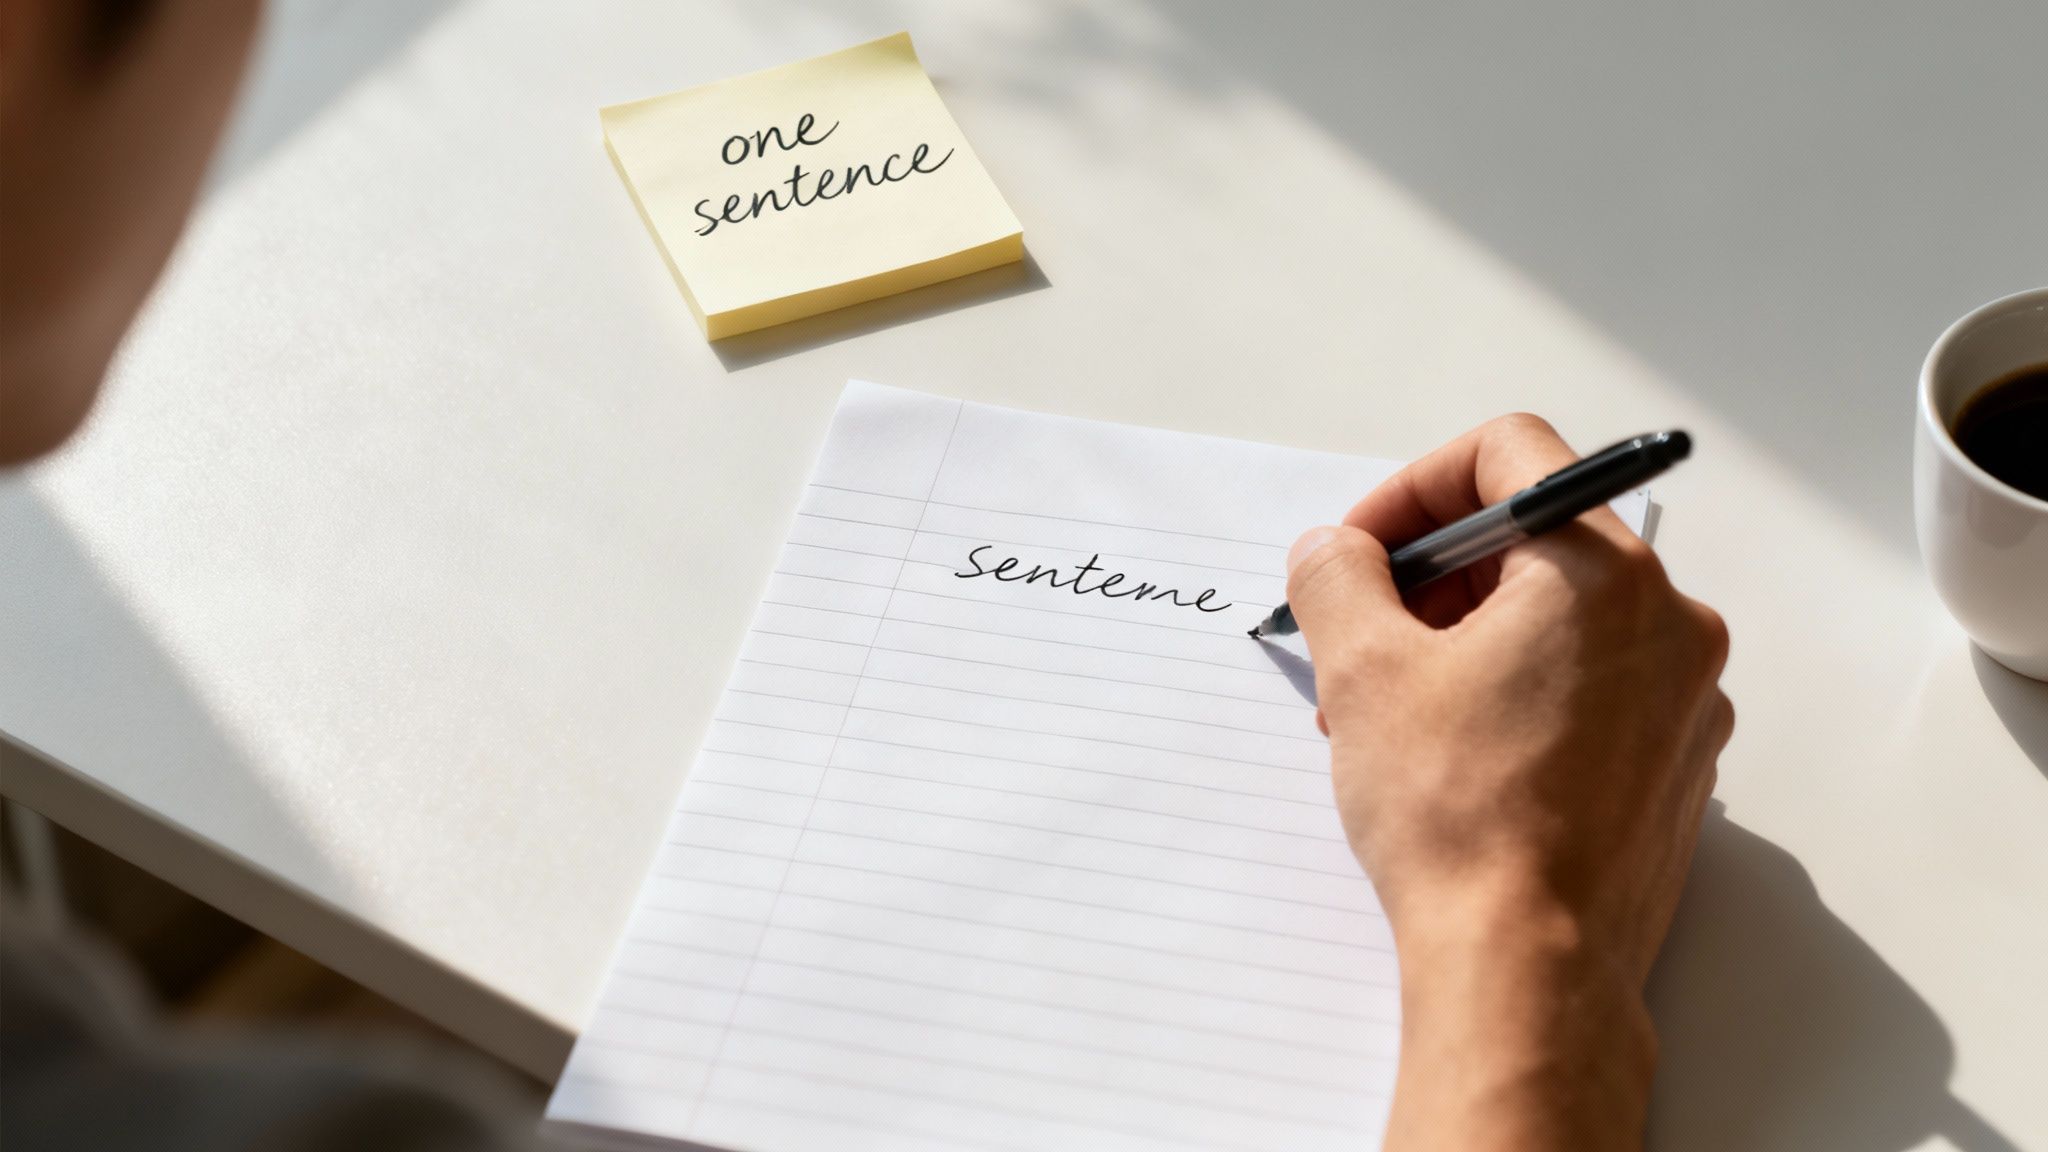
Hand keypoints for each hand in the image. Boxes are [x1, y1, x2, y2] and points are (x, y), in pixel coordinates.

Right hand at [1285, 414, 1732, 1151]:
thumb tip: (1335, 551)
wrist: (1526, 968)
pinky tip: (1448, 756)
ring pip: (1558, 622)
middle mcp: (1668, 624)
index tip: (1363, 548)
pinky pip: (1587, 690)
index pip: (1509, 455)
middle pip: (1535, 541)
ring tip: (1388, 711)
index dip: (1414, 488)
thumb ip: (1338, 576)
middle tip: (1361, 634)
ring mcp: (1682, 701)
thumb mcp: (1362, 670)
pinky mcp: (1672, 768)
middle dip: (1431, 578)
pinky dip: (1514, 695)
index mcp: (1604, 574)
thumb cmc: (1458, 818)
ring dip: (1464, 641)